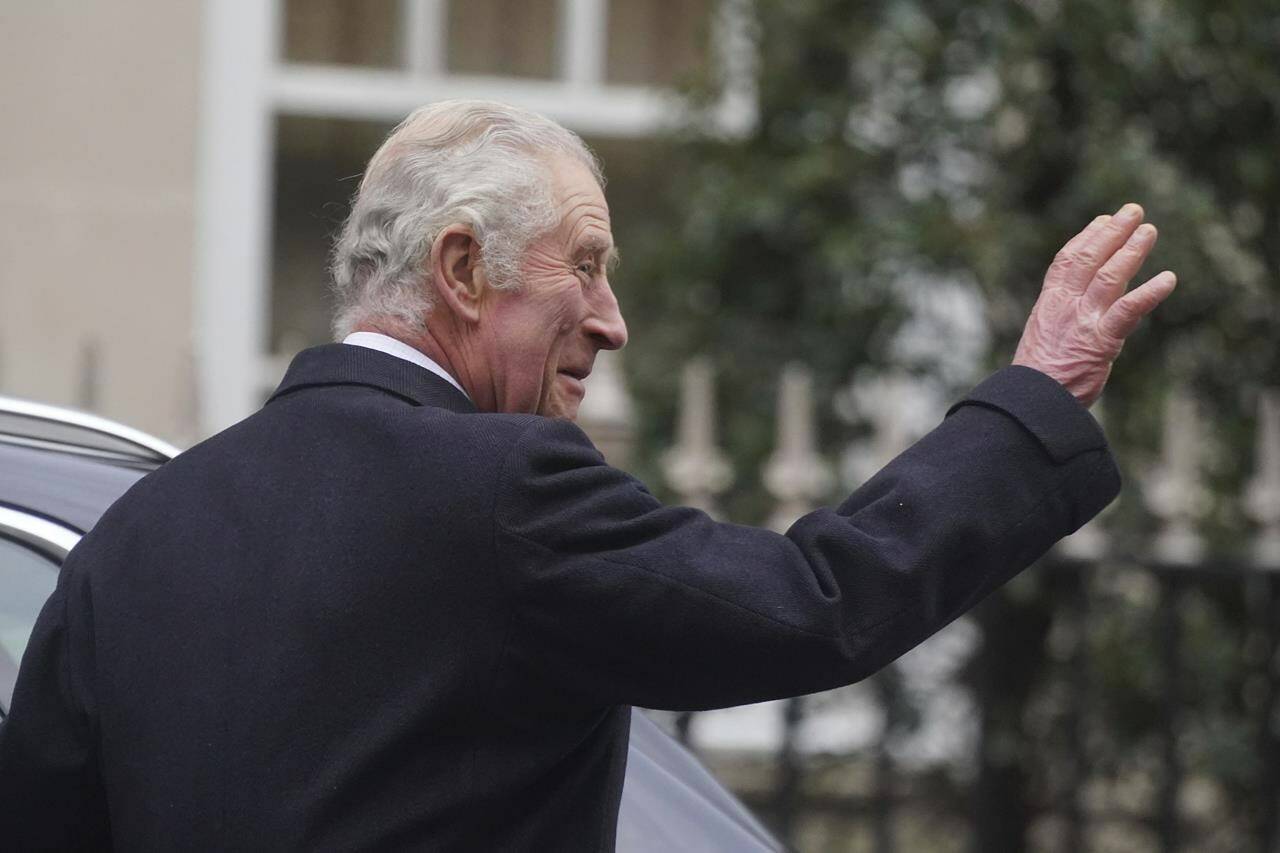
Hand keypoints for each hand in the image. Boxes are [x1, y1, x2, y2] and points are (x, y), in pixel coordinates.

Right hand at [1012, 203, 1176, 406]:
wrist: (1033, 402)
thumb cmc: (1038, 376)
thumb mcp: (1043, 336)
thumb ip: (1061, 316)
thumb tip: (1077, 303)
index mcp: (1049, 303)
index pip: (1067, 261)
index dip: (1086, 237)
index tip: (1103, 221)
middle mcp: (1065, 306)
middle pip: (1090, 259)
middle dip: (1112, 232)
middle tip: (1132, 211)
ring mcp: (1084, 321)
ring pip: (1110, 276)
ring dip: (1132, 251)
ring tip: (1148, 231)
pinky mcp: (1102, 341)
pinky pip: (1128, 311)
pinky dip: (1149, 293)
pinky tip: (1168, 279)